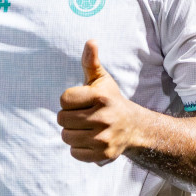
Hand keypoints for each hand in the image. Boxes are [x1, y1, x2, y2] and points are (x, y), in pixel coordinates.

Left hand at [57, 40, 145, 163]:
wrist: (134, 127)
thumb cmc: (110, 100)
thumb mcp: (102, 80)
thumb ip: (90, 61)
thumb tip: (90, 41)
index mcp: (100, 97)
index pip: (63, 100)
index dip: (69, 100)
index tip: (81, 101)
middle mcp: (103, 118)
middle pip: (62, 119)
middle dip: (68, 117)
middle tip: (82, 115)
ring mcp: (104, 138)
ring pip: (66, 137)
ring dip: (71, 133)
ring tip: (85, 128)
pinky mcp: (104, 154)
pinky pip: (74, 153)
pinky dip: (78, 148)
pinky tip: (89, 140)